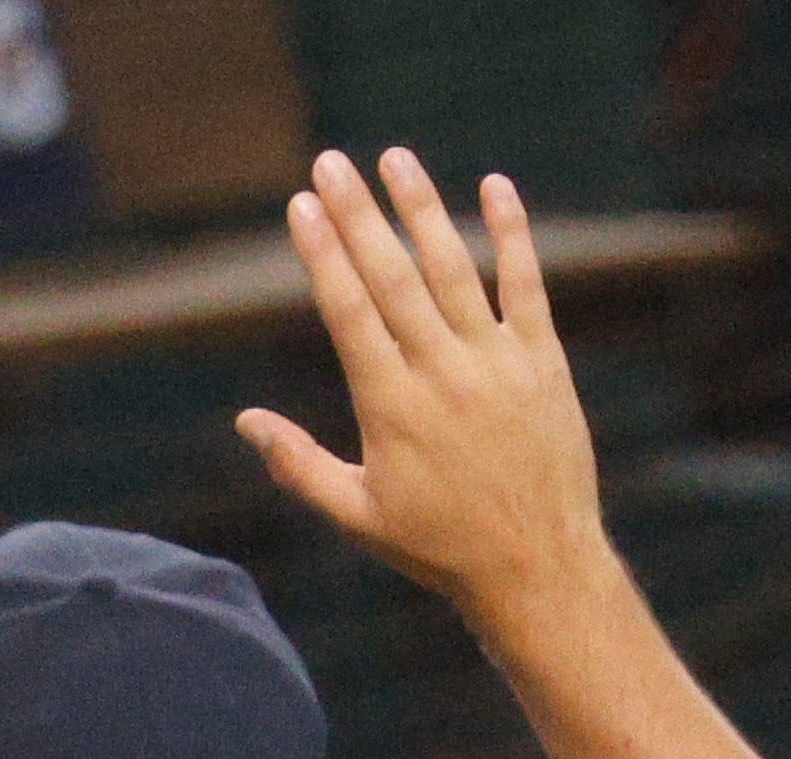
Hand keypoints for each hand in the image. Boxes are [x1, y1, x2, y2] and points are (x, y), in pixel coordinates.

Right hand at [239, 150, 615, 612]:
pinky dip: (511, 235)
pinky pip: (527, 285)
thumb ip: (299, 465)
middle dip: (357, 215)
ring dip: (422, 208)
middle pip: (392, 278)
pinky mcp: (544, 363)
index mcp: (391, 407)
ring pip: (453, 269)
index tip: (301, 207)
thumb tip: (246, 422)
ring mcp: (497, 363)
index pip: (349, 313)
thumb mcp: (357, 516)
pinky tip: (493, 187)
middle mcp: (442, 374)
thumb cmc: (439, 548)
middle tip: (329, 164)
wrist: (537, 568)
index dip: (323, 255)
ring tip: (395, 158)